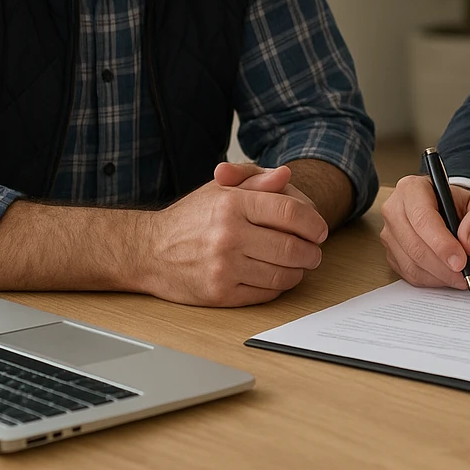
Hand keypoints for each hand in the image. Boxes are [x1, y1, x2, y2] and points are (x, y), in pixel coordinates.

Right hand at [142, 162, 328, 306]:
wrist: (149, 250)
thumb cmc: (190, 217)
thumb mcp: (221, 189)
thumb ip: (256, 179)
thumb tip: (286, 175)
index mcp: (232, 204)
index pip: (290, 212)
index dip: (313, 222)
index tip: (320, 229)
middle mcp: (229, 235)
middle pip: (292, 247)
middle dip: (312, 251)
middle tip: (315, 250)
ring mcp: (224, 267)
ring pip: (282, 274)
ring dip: (300, 270)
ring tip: (301, 264)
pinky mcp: (220, 294)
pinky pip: (265, 293)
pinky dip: (279, 286)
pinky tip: (279, 276)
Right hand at [380, 174, 469, 292]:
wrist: (444, 208)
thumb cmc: (456, 204)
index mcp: (412, 189)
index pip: (422, 218)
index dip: (441, 243)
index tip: (461, 261)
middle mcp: (394, 209)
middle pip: (414, 244)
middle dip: (443, 266)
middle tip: (466, 276)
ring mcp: (389, 232)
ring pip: (411, 263)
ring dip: (439, 276)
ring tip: (461, 278)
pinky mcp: (390, 253)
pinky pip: (408, 273)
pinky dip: (430, 280)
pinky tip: (446, 277)